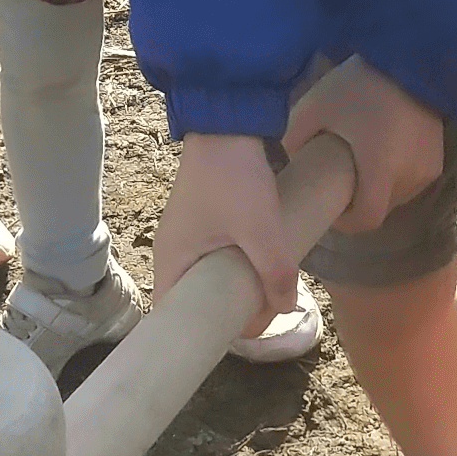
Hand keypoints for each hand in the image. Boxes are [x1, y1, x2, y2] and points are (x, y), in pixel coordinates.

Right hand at [155, 133, 301, 337]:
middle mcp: (172, 249)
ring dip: (235, 286)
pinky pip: (215, 257)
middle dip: (226, 310)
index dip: (199, 331)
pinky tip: (262, 263)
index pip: (171, 314)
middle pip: (194, 298)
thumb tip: (284, 307)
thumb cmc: (232, 179)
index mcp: (171, 258)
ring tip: (266, 288)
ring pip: (208, 277)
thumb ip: (275, 273)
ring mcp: (187, 234)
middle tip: (260, 310)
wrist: (227, 123)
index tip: (234, 332)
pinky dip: (236, 267)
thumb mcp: (260, 230)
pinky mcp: (203, 220)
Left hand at [286, 55, 444, 233]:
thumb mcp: (315, 106)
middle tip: (339, 182)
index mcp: (381, 167)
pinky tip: (379, 155)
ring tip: (359, 166)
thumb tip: (286, 163)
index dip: (346, 223)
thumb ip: (294, 138)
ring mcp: (429, 167)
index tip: (331, 209)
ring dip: (378, 190)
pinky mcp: (439, 158)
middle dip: (359, 203)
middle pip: (382, 209)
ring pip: (398, 197)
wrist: (409, 57)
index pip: (367, 220)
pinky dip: (394, 177)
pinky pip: (412, 181)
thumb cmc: (359, 83)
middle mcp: (411, 174)